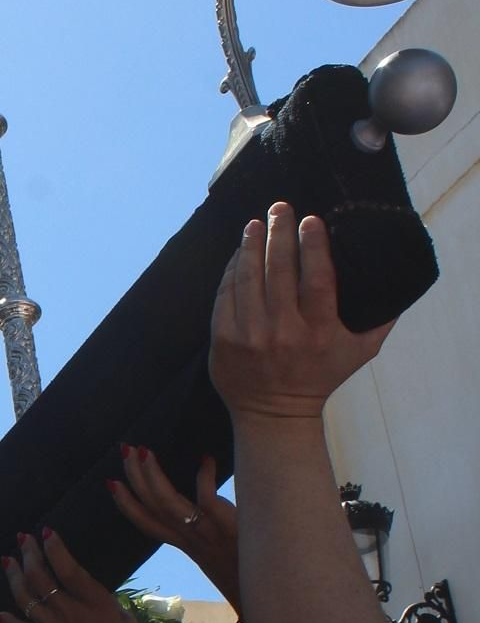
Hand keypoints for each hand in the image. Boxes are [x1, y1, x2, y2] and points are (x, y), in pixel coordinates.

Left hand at [0, 530, 139, 622]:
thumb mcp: (122, 619)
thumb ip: (102, 598)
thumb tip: (86, 584)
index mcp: (95, 602)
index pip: (68, 568)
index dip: (54, 548)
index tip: (46, 532)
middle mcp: (70, 612)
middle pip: (41, 577)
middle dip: (29, 554)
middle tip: (22, 539)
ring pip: (25, 597)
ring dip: (14, 576)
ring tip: (7, 561)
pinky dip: (7, 617)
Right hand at [109, 446, 239, 610]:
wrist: (268, 584)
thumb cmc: (245, 566)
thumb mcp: (217, 548)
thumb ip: (204, 526)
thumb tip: (200, 500)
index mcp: (184, 543)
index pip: (146, 523)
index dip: (126, 504)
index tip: (111, 483)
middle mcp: (189, 538)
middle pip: (151, 508)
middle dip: (134, 479)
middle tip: (125, 450)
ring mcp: (206, 532)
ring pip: (168, 504)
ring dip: (152, 476)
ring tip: (144, 451)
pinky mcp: (225, 526)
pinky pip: (207, 499)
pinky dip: (204, 477)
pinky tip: (206, 458)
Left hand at [210, 204, 392, 425]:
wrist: (274, 414)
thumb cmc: (321, 377)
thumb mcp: (360, 352)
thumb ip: (381, 318)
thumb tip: (399, 280)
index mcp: (319, 332)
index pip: (317, 279)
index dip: (313, 246)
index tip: (311, 219)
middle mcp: (283, 332)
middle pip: (279, 270)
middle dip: (279, 232)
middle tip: (280, 208)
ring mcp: (249, 336)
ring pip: (248, 278)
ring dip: (251, 245)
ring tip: (256, 224)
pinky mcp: (223, 340)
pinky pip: (225, 294)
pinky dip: (232, 270)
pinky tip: (239, 253)